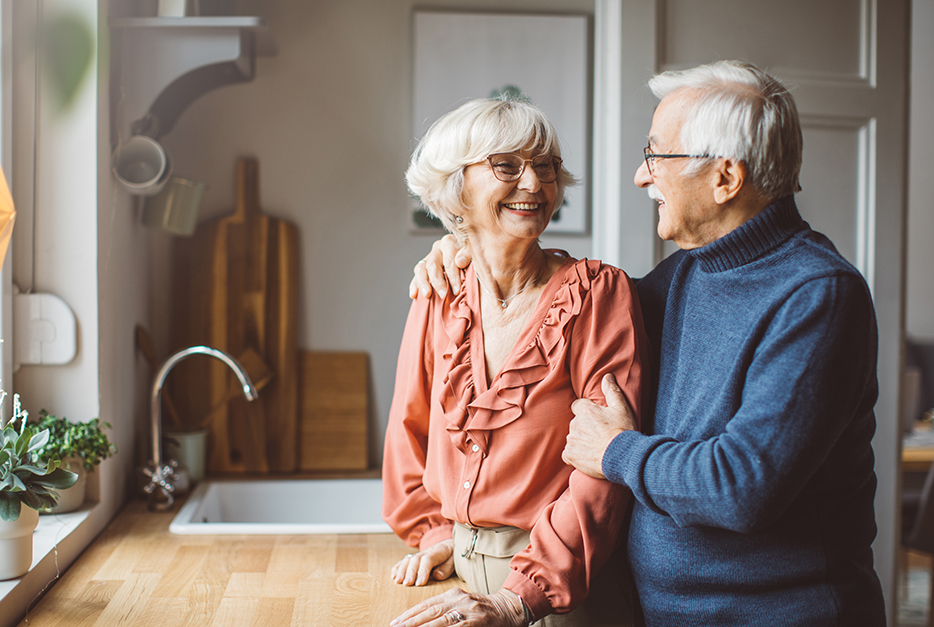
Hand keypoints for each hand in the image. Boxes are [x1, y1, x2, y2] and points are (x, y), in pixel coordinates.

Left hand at [390, 588, 524, 626]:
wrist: (510, 608)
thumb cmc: (484, 610)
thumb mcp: (463, 604)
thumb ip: (445, 611)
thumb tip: (424, 621)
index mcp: (453, 594)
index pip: (427, 604)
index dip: (410, 614)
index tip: (396, 622)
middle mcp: (458, 600)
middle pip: (430, 613)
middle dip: (410, 622)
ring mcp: (467, 612)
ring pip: (439, 622)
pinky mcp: (475, 623)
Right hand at [391, 539, 454, 585]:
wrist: (448, 545)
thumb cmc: (451, 556)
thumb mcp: (453, 562)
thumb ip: (446, 569)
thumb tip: (436, 575)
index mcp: (437, 553)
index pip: (428, 560)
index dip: (423, 571)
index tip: (419, 583)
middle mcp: (425, 552)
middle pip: (415, 560)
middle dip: (410, 572)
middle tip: (407, 584)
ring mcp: (418, 554)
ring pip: (408, 560)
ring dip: (402, 570)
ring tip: (398, 581)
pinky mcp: (414, 558)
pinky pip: (404, 561)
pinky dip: (398, 567)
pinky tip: (394, 575)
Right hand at [409, 234, 471, 299]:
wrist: (469, 261)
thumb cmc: (473, 261)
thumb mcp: (474, 255)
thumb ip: (468, 256)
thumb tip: (460, 261)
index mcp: (450, 243)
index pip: (449, 260)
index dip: (453, 276)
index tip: (457, 291)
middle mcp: (438, 248)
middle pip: (433, 265)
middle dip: (438, 282)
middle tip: (443, 295)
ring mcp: (429, 257)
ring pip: (420, 269)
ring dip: (423, 283)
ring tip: (427, 295)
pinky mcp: (423, 267)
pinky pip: (416, 276)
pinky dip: (415, 285)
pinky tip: (414, 295)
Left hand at [563, 374, 637, 478]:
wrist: (622, 457)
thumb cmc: (623, 432)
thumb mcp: (622, 408)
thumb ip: (612, 391)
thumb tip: (607, 376)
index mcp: (586, 411)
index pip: (578, 406)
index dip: (586, 412)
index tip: (596, 419)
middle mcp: (575, 424)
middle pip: (576, 423)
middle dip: (584, 427)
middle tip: (599, 435)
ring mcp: (571, 439)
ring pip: (572, 438)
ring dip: (580, 441)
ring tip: (595, 447)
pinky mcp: (570, 455)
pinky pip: (567, 453)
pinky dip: (575, 455)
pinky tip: (587, 457)